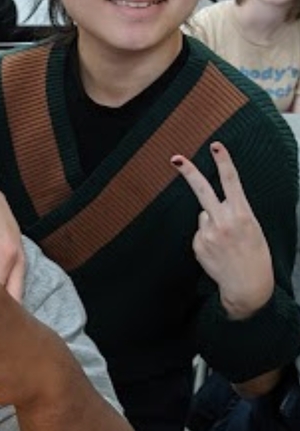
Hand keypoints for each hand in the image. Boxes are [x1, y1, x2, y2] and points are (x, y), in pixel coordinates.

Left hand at [172, 142, 273, 319]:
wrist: (247, 284)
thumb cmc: (253, 254)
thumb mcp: (251, 228)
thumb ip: (231, 213)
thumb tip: (207, 209)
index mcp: (243, 214)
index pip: (232, 182)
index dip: (224, 162)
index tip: (216, 146)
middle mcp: (224, 221)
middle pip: (203, 191)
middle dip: (190, 172)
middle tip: (176, 158)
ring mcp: (208, 233)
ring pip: (204, 215)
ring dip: (211, 223)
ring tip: (226, 242)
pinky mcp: (198, 245)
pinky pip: (200, 233)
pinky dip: (206, 238)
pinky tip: (218, 250)